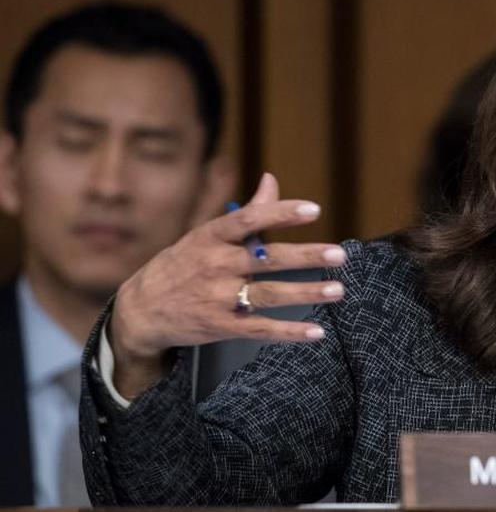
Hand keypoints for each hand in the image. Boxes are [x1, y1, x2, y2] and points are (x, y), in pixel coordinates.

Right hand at [109, 172, 346, 396]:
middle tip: (339, 254)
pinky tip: (316, 332)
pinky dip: (290, 332)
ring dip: (306, 293)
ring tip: (338, 289)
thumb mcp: (206, 236)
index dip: (281, 213)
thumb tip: (272, 179)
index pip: (249, 220)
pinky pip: (261, 329)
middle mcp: (215, 265)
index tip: (313, 210)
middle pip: (267, 259)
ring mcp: (218, 297)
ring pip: (269, 294)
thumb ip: (247, 212)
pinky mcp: (222, 326)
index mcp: (211, 237)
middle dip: (305, 256)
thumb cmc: (182, 265)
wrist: (140, 311)